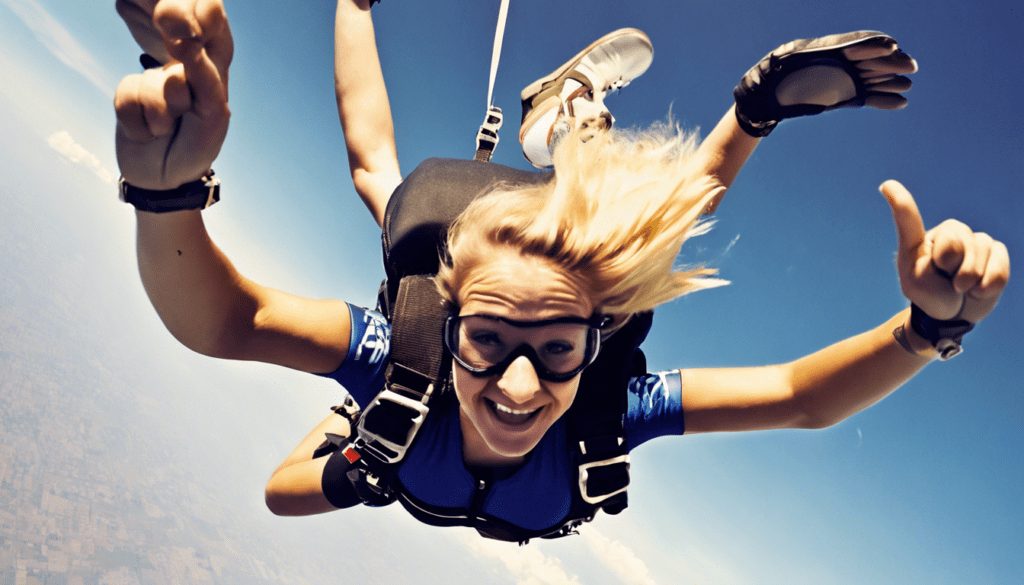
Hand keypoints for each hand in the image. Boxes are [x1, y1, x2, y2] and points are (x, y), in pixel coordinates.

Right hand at [114, 0, 232, 189]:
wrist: (167, 180)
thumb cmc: (199, 144)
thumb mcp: (214, 113)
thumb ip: (205, 77)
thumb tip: (186, 42)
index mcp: (214, 60)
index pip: (210, 15)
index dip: (201, 11)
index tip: (190, 31)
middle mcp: (182, 60)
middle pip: (172, 18)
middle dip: (174, 25)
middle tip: (179, 50)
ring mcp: (153, 75)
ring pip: (152, 80)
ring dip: (162, 113)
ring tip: (170, 127)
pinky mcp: (128, 91)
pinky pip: (128, 96)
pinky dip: (141, 124)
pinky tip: (149, 132)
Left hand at [734, 31, 918, 136]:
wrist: (767, 93)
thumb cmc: (776, 70)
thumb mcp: (788, 57)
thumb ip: (808, 54)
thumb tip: (827, 50)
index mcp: (830, 49)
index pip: (857, 45)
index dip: (874, 46)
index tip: (892, 48)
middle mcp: (842, 62)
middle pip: (871, 61)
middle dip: (890, 64)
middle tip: (910, 67)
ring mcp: (845, 79)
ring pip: (873, 79)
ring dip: (891, 83)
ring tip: (907, 86)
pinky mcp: (844, 96)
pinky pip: (868, 97)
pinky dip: (883, 101)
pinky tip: (900, 103)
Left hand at [882, 180, 1008, 323]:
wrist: (954, 314)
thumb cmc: (929, 296)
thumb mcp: (916, 286)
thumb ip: (929, 266)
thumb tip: (951, 250)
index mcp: (919, 240)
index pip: (909, 219)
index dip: (900, 202)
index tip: (886, 186)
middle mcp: (946, 233)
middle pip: (955, 239)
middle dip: (953, 266)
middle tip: (947, 282)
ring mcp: (972, 240)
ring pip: (980, 251)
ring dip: (970, 279)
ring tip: (960, 288)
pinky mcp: (995, 251)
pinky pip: (999, 265)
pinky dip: (990, 283)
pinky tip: (979, 290)